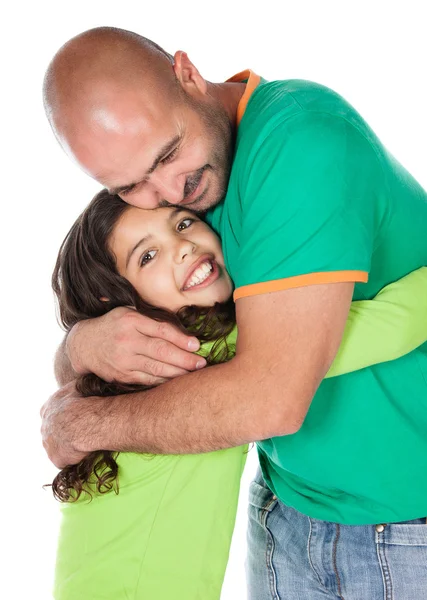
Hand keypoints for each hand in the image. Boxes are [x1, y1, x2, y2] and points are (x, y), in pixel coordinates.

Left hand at [40, 382, 89, 467]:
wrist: (86, 421)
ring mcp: (49, 444)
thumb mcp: (76, 386)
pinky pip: (65, 460)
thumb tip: (75, 389)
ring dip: (68, 446)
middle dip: (64, 432)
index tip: (74, 417)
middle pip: (52, 432)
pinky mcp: (57, 458)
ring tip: (85, 442)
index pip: (50, 413)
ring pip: (58, 447)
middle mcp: (44, 427)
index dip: (63, 416)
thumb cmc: (84, 401)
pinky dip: (74, 458)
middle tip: (81, 431)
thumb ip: (70, 391)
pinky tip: (86, 452)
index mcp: (48, 409)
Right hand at [67, 307, 206, 384]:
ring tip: (194, 373)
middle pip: (161, 351)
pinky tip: (177, 380)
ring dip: (178, 372)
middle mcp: (126, 340)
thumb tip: (182, 330)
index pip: (161, 330)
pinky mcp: (121, 375)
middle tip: (202, 363)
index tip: (197, 345)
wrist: (83, 344)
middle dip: (184, 359)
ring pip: (156, 368)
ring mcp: (123, 360)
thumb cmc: (114, 325)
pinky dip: (164, 380)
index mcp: (131, 321)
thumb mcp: (128, 313)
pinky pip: (147, 379)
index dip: (181, 339)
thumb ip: (151, 319)